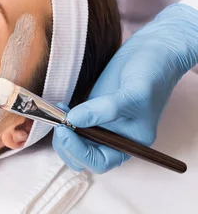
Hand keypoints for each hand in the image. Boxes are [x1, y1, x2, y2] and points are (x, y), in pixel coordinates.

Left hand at [52, 3, 197, 172]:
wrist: (153, 50)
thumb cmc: (152, 73)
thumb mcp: (132, 94)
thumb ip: (104, 110)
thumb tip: (73, 120)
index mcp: (129, 144)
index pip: (99, 162)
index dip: (79, 151)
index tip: (66, 129)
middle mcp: (114, 139)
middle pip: (81, 157)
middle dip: (66, 143)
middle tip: (59, 121)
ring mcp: (102, 125)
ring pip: (74, 142)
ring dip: (62, 132)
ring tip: (59, 111)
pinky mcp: (92, 111)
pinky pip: (72, 124)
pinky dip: (63, 119)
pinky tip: (61, 104)